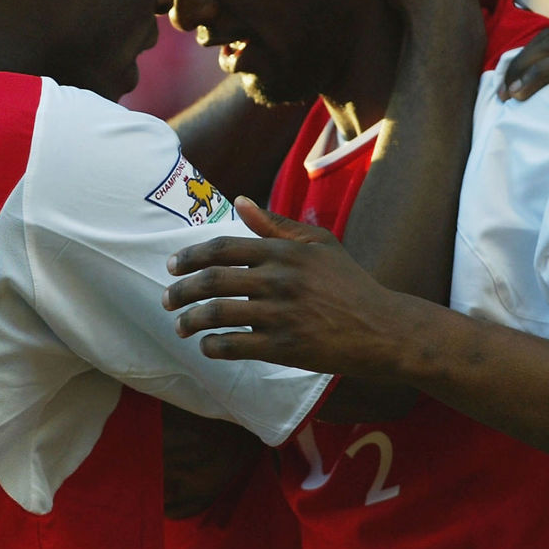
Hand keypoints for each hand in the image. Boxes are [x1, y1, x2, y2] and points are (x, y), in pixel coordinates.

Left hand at [163, 197, 405, 375]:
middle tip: (166, 299)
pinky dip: (214, 347)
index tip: (170, 266)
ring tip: (180, 326)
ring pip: (218, 314)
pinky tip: (207, 346)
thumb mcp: (319, 244)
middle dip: (180, 290)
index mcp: (284, 252)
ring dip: (190, 321)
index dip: (190, 257)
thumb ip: (276, 224)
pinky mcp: (285, 347)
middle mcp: (279, 280)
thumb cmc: (348, 283)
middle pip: (212, 281)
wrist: (382, 328)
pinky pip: (235, 346)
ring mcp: (281, 314)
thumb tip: (239, 202)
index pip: (222, 248)